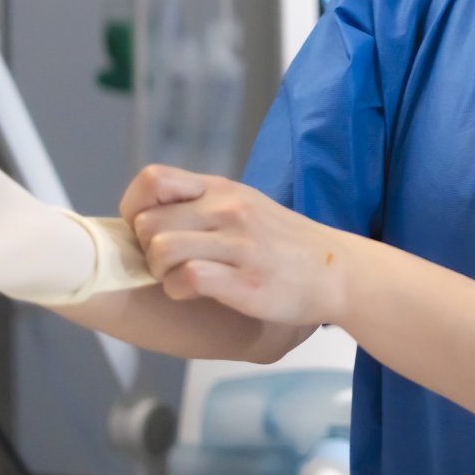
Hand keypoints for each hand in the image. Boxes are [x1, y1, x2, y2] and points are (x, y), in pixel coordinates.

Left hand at [122, 166, 342, 326]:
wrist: (337, 271)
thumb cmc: (286, 245)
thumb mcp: (246, 206)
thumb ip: (204, 205)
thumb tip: (152, 215)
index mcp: (223, 189)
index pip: (153, 180)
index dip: (137, 208)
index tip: (150, 232)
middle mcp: (228, 210)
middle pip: (148, 224)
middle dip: (148, 250)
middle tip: (170, 265)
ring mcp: (238, 244)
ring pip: (161, 250)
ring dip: (161, 274)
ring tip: (181, 280)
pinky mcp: (245, 281)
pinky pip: (186, 279)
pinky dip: (180, 292)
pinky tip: (196, 294)